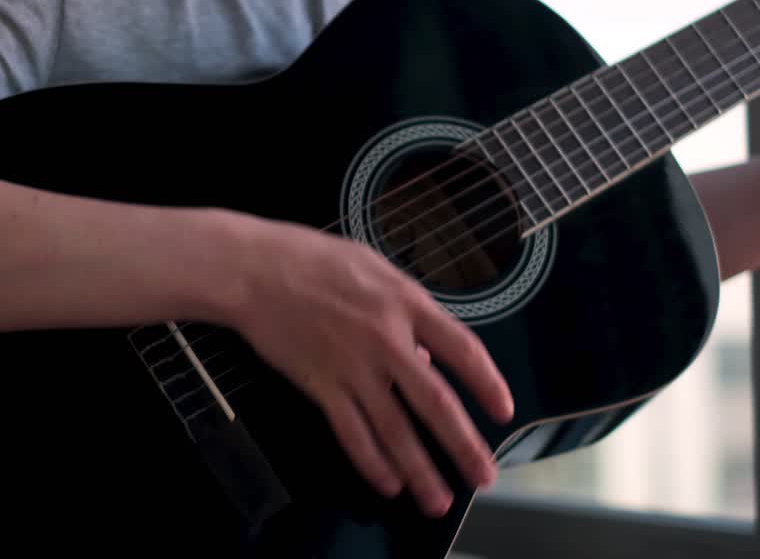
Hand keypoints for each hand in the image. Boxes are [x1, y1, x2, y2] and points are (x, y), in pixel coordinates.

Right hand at [211, 211, 514, 516]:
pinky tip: (388, 483)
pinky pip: (351, 433)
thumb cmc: (313, 259)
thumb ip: (406, 309)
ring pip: (395, 429)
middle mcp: (387, 340)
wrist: (256, 270)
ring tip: (438, 500)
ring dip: (419, 471)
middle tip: (484, 476)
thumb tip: (425, 357)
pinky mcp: (320, 386)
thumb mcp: (374, 268)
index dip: (488, 382)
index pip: (463, 348)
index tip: (504, 411)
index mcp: (406, 303)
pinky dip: (371, 462)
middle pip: (436, 402)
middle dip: (463, 445)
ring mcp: (353, 367)